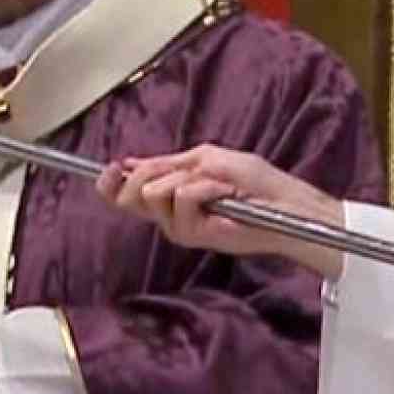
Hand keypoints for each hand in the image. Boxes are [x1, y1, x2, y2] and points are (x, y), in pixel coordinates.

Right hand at [97, 144, 344, 277]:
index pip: (121, 194)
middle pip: (126, 196)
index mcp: (166, 197)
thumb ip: (167, 163)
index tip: (112, 167)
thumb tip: (129, 163)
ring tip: (218, 185)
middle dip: (148, 173)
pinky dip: (205, 187)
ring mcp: (177, 226)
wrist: (284, 202)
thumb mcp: (205, 159)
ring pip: (152, 193)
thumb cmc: (254, 180)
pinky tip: (226, 194)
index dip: (108, 182)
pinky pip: (181, 197)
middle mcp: (166, 215)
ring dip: (188, 178)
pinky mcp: (191, 234)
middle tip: (183, 170)